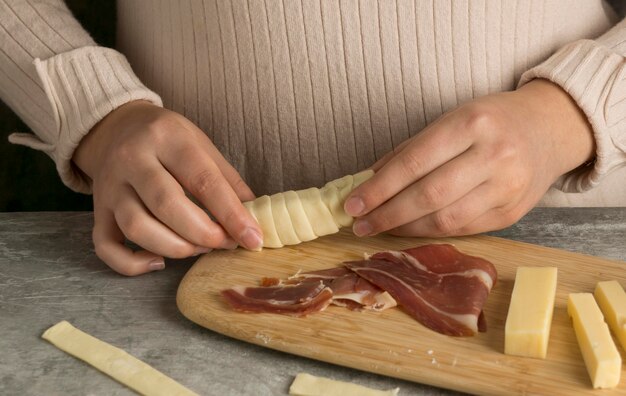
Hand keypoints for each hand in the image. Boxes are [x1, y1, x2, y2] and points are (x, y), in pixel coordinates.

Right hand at [73, 101, 262, 275]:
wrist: (115, 128)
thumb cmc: (167, 140)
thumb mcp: (202, 145)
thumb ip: (228, 181)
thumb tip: (253, 220)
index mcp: (167, 138)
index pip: (203, 179)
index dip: (231, 214)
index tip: (252, 238)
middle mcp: (132, 159)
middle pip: (167, 204)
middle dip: (203, 233)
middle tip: (225, 243)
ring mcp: (110, 186)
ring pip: (137, 227)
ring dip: (174, 247)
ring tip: (199, 248)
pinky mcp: (97, 210)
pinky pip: (106, 246)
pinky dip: (132, 264)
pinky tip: (159, 262)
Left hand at [344, 79, 593, 236]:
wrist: (549, 129)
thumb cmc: (491, 121)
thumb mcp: (451, 119)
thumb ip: (410, 150)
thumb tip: (368, 181)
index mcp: (471, 123)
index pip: (414, 163)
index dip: (379, 188)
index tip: (352, 203)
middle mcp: (493, 155)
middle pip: (428, 196)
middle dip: (387, 214)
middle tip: (359, 223)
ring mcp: (507, 188)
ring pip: (445, 220)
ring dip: (405, 228)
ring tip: (380, 227)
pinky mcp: (512, 214)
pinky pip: (463, 229)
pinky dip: (430, 231)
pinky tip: (410, 228)